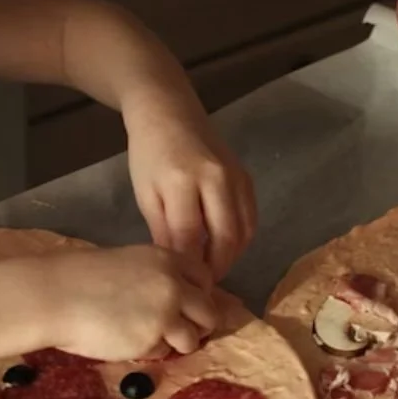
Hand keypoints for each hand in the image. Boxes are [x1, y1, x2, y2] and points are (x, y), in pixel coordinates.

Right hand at [44, 245, 218, 360]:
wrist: (54, 296)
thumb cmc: (81, 277)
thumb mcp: (129, 263)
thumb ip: (157, 277)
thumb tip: (179, 297)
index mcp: (168, 259)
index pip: (206, 279)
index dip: (198, 295)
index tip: (186, 305)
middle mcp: (174, 284)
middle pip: (209, 312)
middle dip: (198, 325)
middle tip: (178, 330)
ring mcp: (166, 314)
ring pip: (193, 338)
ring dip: (177, 343)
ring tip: (151, 338)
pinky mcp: (151, 340)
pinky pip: (164, 352)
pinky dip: (151, 352)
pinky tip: (128, 342)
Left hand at [125, 108, 256, 280]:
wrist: (170, 112)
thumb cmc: (150, 153)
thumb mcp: (146, 194)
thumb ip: (163, 230)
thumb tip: (177, 267)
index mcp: (181, 181)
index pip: (189, 237)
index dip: (188, 267)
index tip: (184, 286)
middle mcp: (215, 179)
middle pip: (224, 238)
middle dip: (215, 268)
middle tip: (202, 285)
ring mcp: (235, 177)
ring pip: (243, 232)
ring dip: (231, 257)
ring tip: (212, 270)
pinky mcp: (247, 177)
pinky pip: (251, 218)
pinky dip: (242, 239)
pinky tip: (225, 248)